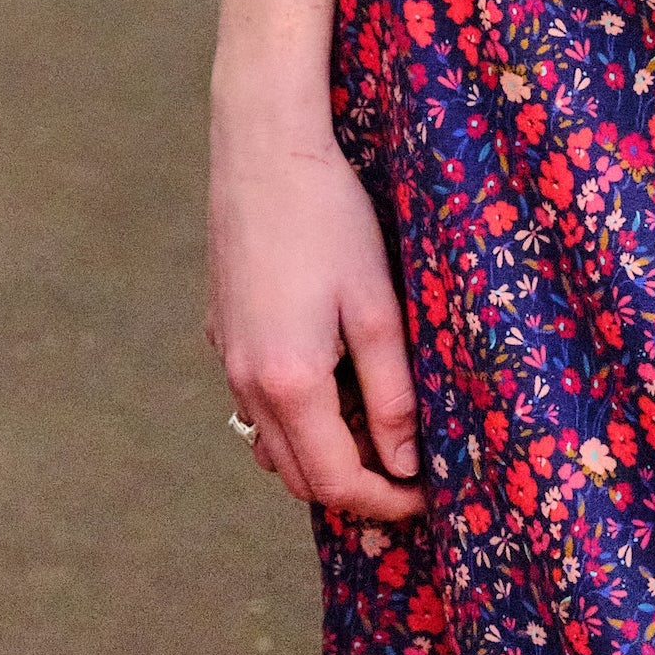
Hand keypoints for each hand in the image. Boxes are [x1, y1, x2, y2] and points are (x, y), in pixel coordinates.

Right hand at [208, 103, 426, 519]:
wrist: (263, 151)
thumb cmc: (330, 219)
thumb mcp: (377, 307)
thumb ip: (391, 393)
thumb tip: (405, 463)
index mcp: (289, 383)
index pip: (337, 482)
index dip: (387, 502)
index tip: (430, 497)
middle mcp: (247, 383)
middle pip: (301, 476)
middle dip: (357, 488)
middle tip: (412, 472)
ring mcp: (228, 360)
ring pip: (273, 446)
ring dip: (323, 457)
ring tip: (377, 432)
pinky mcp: (224, 333)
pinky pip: (257, 406)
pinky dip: (296, 421)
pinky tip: (334, 387)